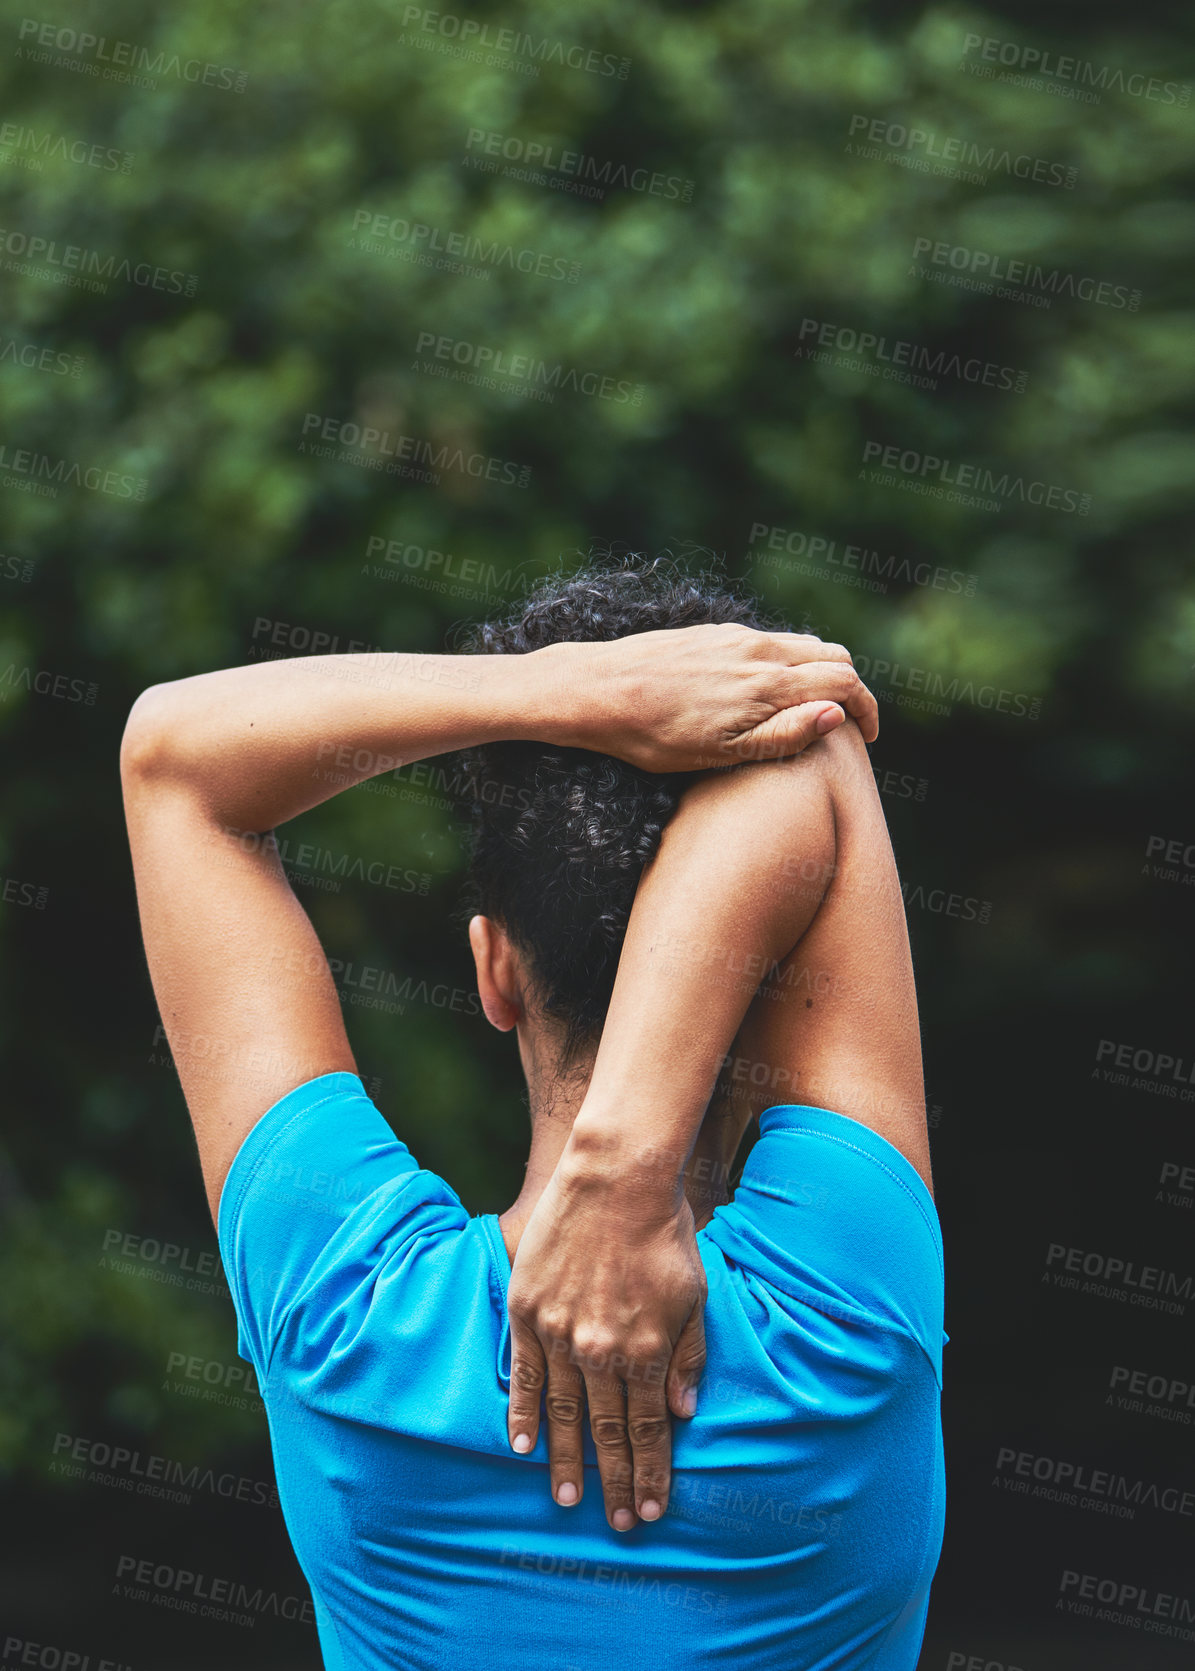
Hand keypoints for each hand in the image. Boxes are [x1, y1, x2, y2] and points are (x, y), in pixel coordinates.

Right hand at [505, 1145, 706, 1531]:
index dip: (651, 1472)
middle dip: (615, 1481)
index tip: (650, 1509)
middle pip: (606, 1431)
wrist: (616, 1175)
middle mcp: (600, 1350)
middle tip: (617, 1525)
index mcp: (646, 1349)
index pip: (649, 1428)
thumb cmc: (664, 1230)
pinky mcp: (527, 1309)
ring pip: (562, 1412)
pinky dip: (522, 1413)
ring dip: (567, 1461)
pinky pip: (523, 1374)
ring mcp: (558, 1332)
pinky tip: (521, 1446)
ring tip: (570, 1499)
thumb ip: (687, 1357)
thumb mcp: (696, 1294)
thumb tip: (682, 1413)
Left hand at [543, 622, 877, 771]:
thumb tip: (835, 714)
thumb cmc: (653, 735)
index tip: (868, 738)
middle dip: (852, 688)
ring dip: (821, 672)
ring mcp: (734, 638)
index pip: (844, 682)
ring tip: (814, 707)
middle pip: (832, 656)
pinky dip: (790, 660)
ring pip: (801, 644)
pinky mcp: (712, 635)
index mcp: (768, 683)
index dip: (868, 710)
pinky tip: (769, 688)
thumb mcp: (721, 752)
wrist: (594, 690)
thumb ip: (783, 734)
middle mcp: (758, 650)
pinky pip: (769, 640)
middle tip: (848, 724)